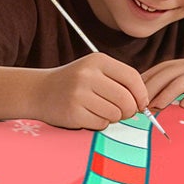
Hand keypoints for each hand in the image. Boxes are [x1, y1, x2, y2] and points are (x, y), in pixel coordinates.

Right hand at [30, 54, 149, 129]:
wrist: (38, 91)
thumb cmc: (74, 83)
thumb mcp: (94, 71)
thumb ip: (119, 81)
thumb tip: (144, 103)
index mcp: (97, 60)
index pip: (132, 77)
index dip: (141, 94)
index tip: (141, 103)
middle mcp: (88, 74)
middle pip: (126, 99)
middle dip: (129, 111)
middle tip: (121, 112)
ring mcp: (79, 93)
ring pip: (115, 114)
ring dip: (112, 117)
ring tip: (99, 111)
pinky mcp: (73, 112)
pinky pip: (101, 123)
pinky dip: (99, 123)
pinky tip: (87, 116)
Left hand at [142, 54, 183, 109]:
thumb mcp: (180, 76)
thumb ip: (161, 85)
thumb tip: (138, 101)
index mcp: (172, 67)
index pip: (150, 75)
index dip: (137, 88)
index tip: (128, 102)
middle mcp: (183, 68)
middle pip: (161, 78)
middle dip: (148, 92)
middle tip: (138, 108)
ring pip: (179, 83)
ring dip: (166, 95)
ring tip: (156, 108)